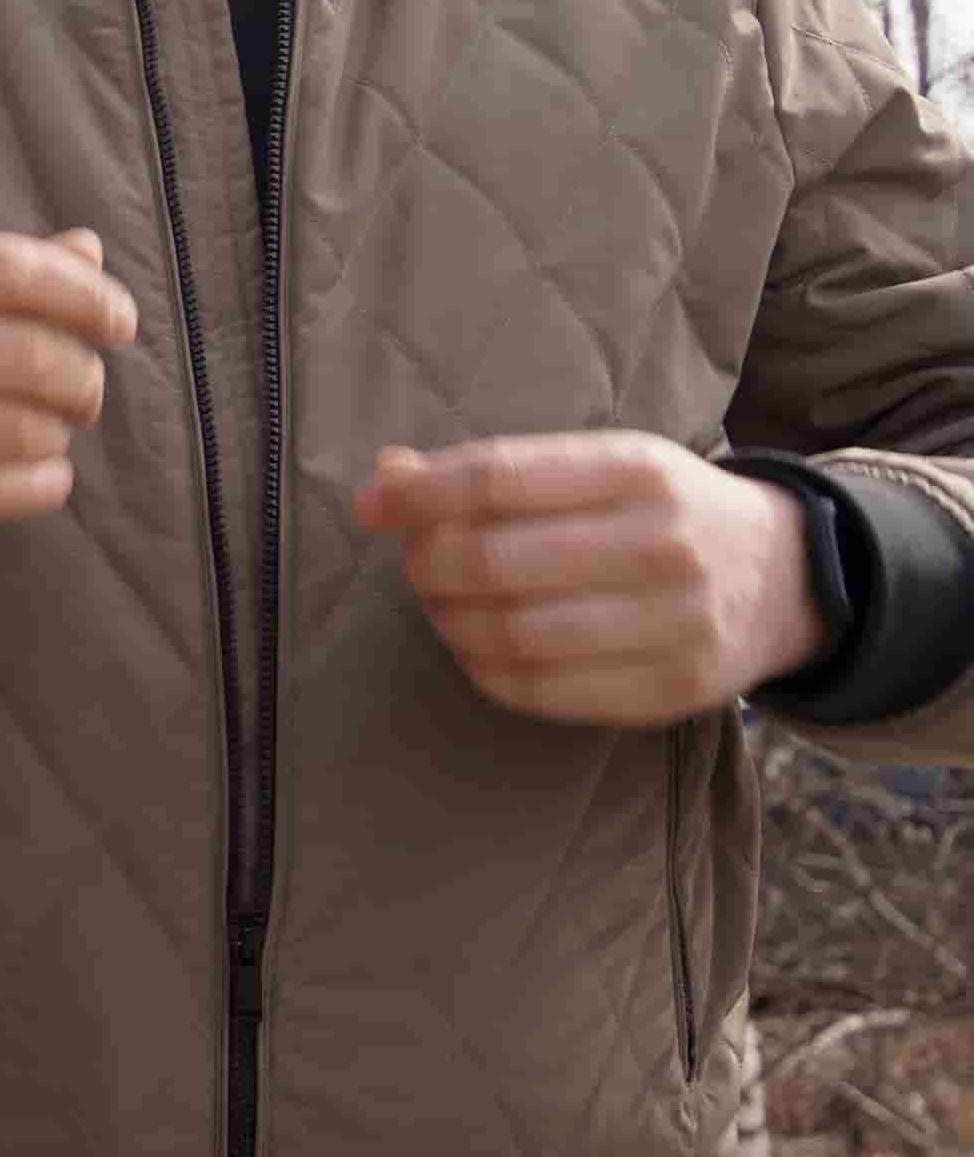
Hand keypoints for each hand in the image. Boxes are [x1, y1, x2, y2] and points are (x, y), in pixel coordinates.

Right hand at [0, 230, 137, 540]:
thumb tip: (88, 252)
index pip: (8, 270)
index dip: (85, 294)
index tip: (120, 322)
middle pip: (27, 354)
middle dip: (84, 376)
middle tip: (86, 391)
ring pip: (20, 427)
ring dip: (61, 432)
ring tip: (50, 431)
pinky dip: (45, 484)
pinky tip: (45, 474)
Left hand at [353, 431, 826, 725]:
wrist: (786, 576)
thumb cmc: (661, 511)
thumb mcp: (597, 464)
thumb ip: (494, 471)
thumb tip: (385, 480)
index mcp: (637, 470)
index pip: (496, 480)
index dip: (417, 496)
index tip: (371, 507)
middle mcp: (662, 545)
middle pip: (492, 561)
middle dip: (425, 564)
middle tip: (415, 563)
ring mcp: (674, 624)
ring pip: (509, 633)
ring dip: (447, 621)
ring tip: (443, 605)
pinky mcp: (672, 691)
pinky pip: (541, 692)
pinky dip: (484, 670)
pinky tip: (477, 647)